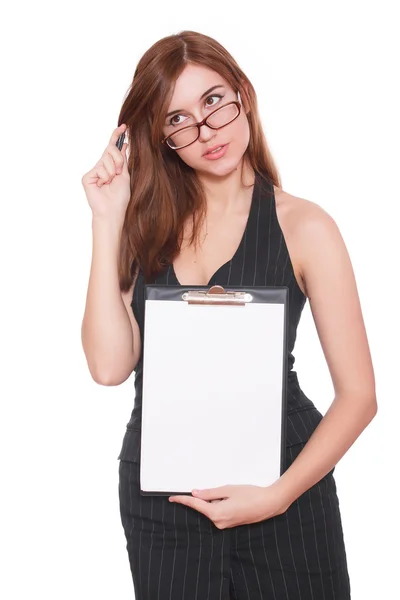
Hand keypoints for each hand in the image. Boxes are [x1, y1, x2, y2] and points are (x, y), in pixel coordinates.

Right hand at [81, 124, 130, 220]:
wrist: (113, 210)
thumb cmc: (120, 196)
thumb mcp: (124, 175)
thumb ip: (123, 160)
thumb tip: (124, 144)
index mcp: (111, 166)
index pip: (113, 148)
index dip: (117, 136)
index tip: (124, 126)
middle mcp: (101, 167)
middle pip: (110, 150)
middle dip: (118, 160)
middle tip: (118, 173)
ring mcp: (94, 171)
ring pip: (106, 159)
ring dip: (112, 171)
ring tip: (110, 182)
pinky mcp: (87, 177)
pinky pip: (100, 168)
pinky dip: (105, 176)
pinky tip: (102, 185)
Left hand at [169, 482, 289, 528]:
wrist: (269, 504)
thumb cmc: (250, 495)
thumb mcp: (228, 490)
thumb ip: (210, 493)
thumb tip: (196, 494)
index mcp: (217, 514)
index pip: (195, 506)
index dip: (183, 501)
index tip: (172, 498)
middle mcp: (219, 522)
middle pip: (204, 507)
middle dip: (207, 496)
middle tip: (224, 489)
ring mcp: (225, 524)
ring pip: (213, 509)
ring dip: (216, 499)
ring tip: (234, 493)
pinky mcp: (231, 523)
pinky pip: (220, 512)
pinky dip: (221, 504)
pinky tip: (233, 498)